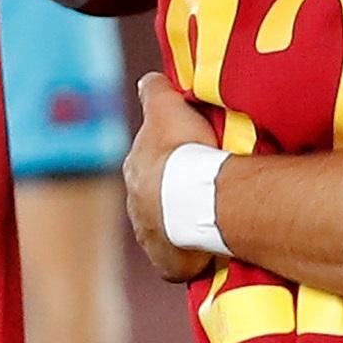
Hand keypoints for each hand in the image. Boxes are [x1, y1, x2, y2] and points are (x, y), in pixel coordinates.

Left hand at [120, 74, 220, 280]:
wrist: (196, 200)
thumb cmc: (181, 153)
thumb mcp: (167, 108)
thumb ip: (155, 92)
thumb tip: (149, 79)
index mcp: (135, 171)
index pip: (148, 165)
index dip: (167, 162)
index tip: (185, 160)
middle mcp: (136, 207)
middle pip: (154, 200)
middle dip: (171, 198)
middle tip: (199, 192)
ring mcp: (150, 238)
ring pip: (165, 231)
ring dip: (181, 227)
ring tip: (207, 221)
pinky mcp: (169, 264)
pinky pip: (180, 261)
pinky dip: (191, 257)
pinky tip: (207, 250)